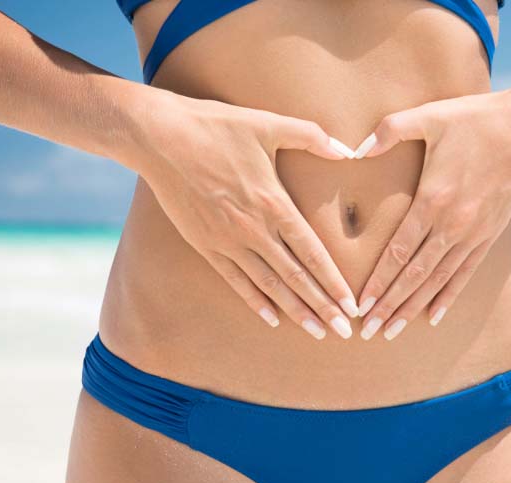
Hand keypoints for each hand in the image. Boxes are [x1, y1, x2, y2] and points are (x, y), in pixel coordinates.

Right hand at [131, 89, 361, 338]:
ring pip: (268, 285)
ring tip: (317, 332)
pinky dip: (256, 301)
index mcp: (273, 203)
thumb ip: (312, 136)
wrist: (158, 137)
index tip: (352, 304)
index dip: (334, 281)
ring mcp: (227, 240)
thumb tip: (349, 149)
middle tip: (344, 331)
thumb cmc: (216, 126)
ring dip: (294, 311)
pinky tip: (272, 319)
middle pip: (295, 277)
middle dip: (322, 306)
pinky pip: (236, 281)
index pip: (312, 252)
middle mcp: (253, 229)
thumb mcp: (268, 123)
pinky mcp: (205, 244)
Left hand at [353, 88, 510, 339]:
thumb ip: (390, 130)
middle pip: (414, 275)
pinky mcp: (489, 235)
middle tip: (368, 332)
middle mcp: (452, 225)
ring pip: (437, 281)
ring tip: (392, 331)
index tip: (360, 304)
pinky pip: (465, 274)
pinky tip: (433, 316)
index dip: (377, 281)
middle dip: (389, 306)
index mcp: (433, 199)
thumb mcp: (430, 116)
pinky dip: (447, 297)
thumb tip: (355, 148)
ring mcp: (473, 234)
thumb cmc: (478, 119)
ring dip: (413, 308)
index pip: (398, 251)